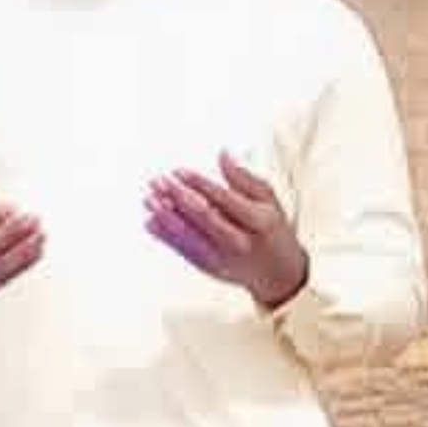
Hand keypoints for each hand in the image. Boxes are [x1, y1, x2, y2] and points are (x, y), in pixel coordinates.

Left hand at [146, 154, 308, 312]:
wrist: (278, 273)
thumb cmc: (271, 229)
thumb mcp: (269, 201)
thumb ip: (244, 178)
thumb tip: (222, 154)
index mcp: (260, 222)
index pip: (225, 199)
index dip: (199, 184)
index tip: (178, 170)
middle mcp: (241, 242)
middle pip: (204, 217)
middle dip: (178, 197)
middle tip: (158, 180)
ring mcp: (224, 257)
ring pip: (190, 236)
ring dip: (166, 216)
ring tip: (149, 198)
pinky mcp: (210, 268)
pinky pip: (184, 250)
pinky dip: (165, 236)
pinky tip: (150, 220)